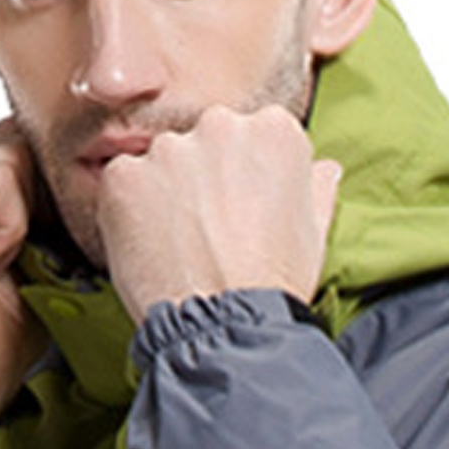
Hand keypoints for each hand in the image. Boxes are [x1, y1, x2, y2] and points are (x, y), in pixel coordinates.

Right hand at [0, 122, 49, 423]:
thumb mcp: (54, 244)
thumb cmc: (17, 326)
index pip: (31, 137)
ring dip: (31, 218)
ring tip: (5, 266)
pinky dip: (11, 227)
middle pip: (27, 139)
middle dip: (50, 199)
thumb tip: (125, 148)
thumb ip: (61, 192)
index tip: (57, 243)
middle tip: (30, 260)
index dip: (61, 186)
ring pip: (17, 154)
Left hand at [96, 104, 341, 322]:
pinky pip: (123, 183)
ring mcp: (168, 149)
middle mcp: (220, 125)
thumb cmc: (274, 282)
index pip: (254, 134)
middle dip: (205, 177)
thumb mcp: (315, 232)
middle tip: (210, 229)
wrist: (225, 323)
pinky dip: (131, 211)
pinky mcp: (124, 175)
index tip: (245, 207)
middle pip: (206, 141)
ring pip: (162, 162)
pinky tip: (154, 246)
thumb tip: (325, 169)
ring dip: (167, 192)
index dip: (247, 176)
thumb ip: (317, 188)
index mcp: (274, 130)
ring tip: (181, 243)